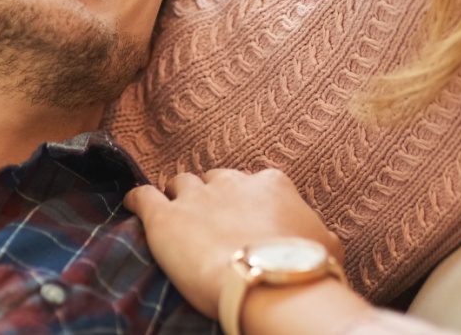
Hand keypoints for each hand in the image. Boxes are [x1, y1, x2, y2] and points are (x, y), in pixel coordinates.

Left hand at [125, 168, 343, 318]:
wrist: (268, 281)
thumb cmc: (303, 267)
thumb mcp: (327, 245)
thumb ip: (317, 234)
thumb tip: (324, 245)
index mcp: (271, 183)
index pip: (252, 182)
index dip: (244, 201)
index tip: (242, 218)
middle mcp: (232, 182)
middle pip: (213, 179)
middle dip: (210, 196)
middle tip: (209, 221)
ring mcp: (196, 197)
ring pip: (180, 182)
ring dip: (177, 196)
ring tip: (176, 215)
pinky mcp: (164, 217)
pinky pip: (142, 195)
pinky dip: (137, 199)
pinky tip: (133, 204)